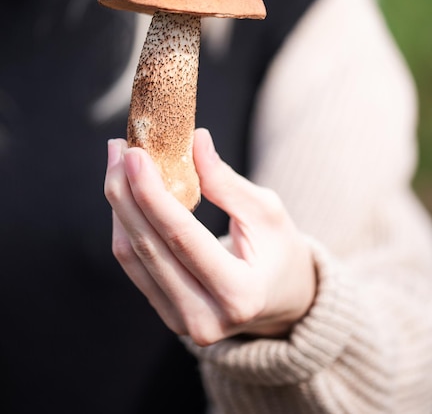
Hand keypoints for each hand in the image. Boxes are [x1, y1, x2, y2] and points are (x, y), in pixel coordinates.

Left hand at [104, 128, 316, 345]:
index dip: (152, 193)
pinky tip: (126, 195)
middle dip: (126, 192)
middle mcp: (206, 319)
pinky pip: (134, 265)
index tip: (134, 154)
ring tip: (117, 164)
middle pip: (148, 247)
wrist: (282, 300)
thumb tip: (196, 139)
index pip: (182, 237)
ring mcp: (181, 323)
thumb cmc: (280, 251)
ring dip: (119, 206)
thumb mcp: (266, 213)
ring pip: (132, 256)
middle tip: (119, 148)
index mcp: (240, 294)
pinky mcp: (166, 315)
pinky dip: (125, 226)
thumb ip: (226, 182)